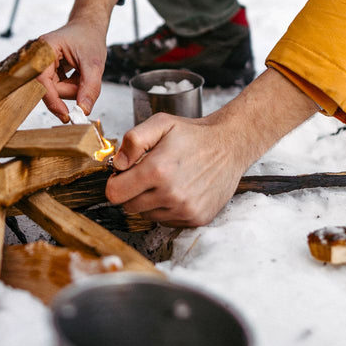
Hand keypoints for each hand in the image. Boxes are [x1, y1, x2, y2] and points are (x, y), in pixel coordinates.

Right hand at [38, 0, 121, 121]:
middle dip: (70, 89)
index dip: (53, 100)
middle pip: (49, 89)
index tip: (66, 116)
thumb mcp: (95, 62)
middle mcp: (39, 58)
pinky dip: (71, 86)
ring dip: (72, 88)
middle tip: (84, 77)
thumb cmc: (90, 37)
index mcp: (45, 49)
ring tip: (82, 71)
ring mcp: (42, 65)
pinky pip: (58, 89)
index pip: (42, 81)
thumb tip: (83, 110)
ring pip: (55, 91)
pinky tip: (76, 72)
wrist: (88, 26)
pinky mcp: (47, 72)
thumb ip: (90, 87)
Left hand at [107, 68, 319, 226]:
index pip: (115, 193)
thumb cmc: (194, 135)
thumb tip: (118, 164)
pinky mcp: (197, 218)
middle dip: (132, 192)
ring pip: (147, 215)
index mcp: (157, 170)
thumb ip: (133, 140)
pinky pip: (167, 221)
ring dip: (150, 201)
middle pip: (129, 207)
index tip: (124, 176)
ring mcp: (185, 209)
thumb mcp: (160, 123)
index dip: (115, 183)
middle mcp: (171, 194)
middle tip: (147, 176)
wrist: (230, 146)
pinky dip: (167, 209)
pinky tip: (178, 191)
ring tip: (166, 181)